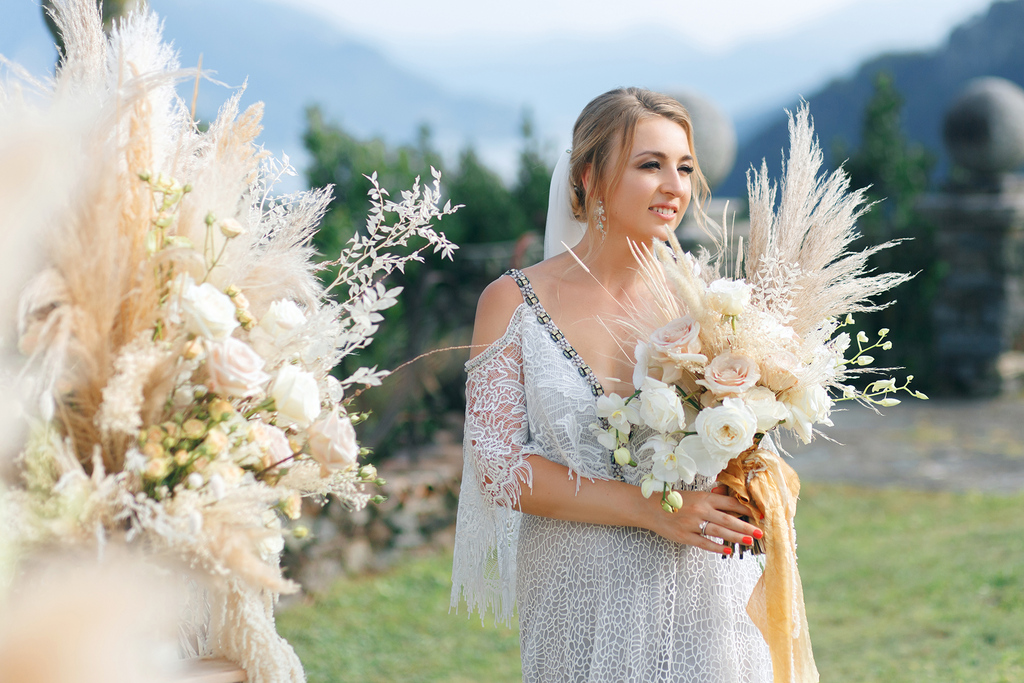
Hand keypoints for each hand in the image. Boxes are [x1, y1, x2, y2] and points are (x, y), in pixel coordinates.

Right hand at [645, 486, 762, 554]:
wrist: (649, 508)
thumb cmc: (673, 500)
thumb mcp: (693, 494)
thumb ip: (711, 498)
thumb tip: (730, 500)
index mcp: (704, 497)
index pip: (730, 503)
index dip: (746, 509)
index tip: (759, 514)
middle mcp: (700, 509)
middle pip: (728, 519)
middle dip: (746, 526)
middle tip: (760, 532)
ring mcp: (692, 523)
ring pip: (718, 531)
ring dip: (735, 537)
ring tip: (749, 541)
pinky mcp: (684, 536)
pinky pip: (703, 543)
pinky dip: (716, 546)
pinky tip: (727, 550)